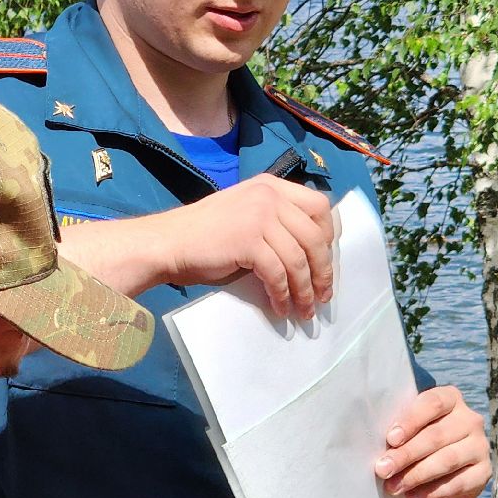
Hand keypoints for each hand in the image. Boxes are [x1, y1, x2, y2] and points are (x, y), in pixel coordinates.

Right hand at [59, 174, 334, 317]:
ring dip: (306, 290)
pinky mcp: (249, 241)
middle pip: (315, 235)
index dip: (329, 237)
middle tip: (323, 295)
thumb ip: (276, 223)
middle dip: (324, 270)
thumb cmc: (203, 235)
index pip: (319, 206)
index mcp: (271, 186)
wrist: (168, 242)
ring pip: (300, 258)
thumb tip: (310, 255)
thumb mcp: (246, 216)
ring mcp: (260, 216)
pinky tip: (280, 308)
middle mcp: (269, 195)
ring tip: (305, 311)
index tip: (325, 262)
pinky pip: (278, 274)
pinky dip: (283, 295)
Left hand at [373, 386, 489, 497]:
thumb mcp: (410, 428)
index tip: (391, 439)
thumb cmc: (419, 438)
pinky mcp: (484, 472)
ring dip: (416, 475)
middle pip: (436, 436)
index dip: (411, 421)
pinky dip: (432, 492)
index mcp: (450, 398)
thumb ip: (400, 433)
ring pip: (447, 460)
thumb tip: (381, 452)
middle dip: (406, 455)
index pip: (432, 404)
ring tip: (394, 487)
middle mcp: (470, 420)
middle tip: (383, 469)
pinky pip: (458, 483)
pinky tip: (412, 497)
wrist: (445, 467)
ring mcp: (480, 446)